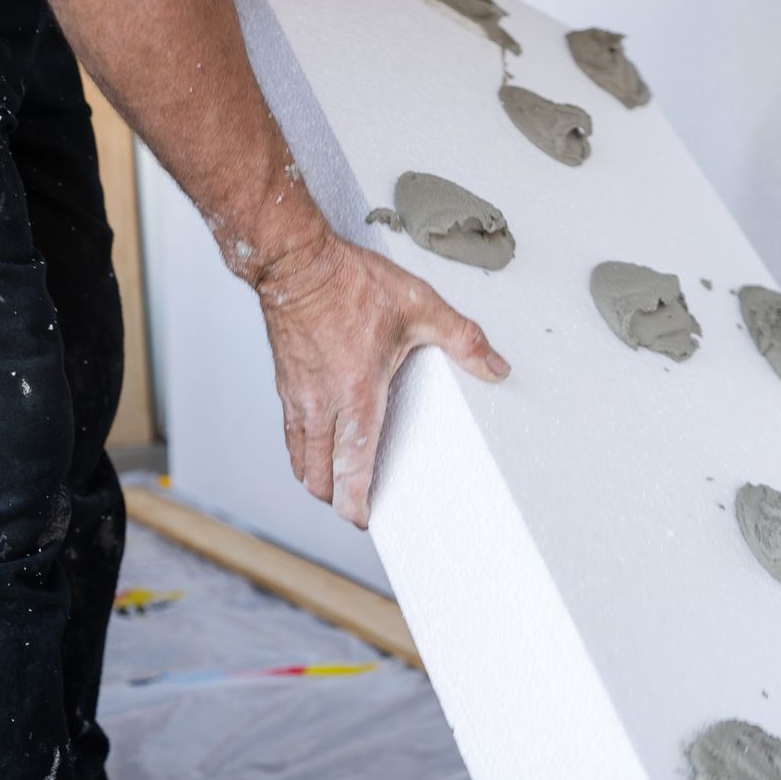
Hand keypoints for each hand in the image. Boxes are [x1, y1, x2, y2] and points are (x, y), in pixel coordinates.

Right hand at [257, 232, 508, 526]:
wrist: (294, 262)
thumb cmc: (349, 282)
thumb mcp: (420, 306)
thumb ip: (463, 340)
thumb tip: (496, 367)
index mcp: (356, 395)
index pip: (352, 468)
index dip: (356, 503)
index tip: (365, 517)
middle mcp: (320, 405)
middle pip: (318, 478)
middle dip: (337, 499)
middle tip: (359, 504)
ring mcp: (297, 397)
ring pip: (299, 461)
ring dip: (317, 479)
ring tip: (339, 484)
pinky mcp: (284, 386)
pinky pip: (290, 436)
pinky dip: (303, 452)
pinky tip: (318, 445)